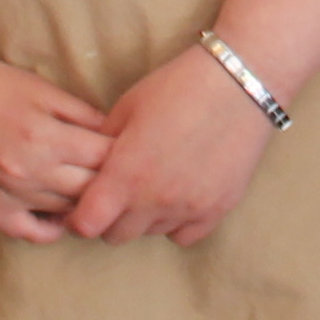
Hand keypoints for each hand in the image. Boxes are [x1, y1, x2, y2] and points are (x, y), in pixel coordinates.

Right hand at [0, 39, 111, 242]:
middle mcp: (26, 171)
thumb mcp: (43, 90)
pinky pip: (31, 233)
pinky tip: (60, 211)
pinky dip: (52, 227)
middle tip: (120, 174)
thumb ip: (83, 116)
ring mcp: (5, 194)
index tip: (134, 152)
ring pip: (66, 212)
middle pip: (91, 191)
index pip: (106, 160)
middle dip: (110, 182)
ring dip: (84, 202)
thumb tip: (118, 139)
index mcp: (45, 136)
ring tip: (95, 190)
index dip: (125, 155)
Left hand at [69, 46, 280, 247]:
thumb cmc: (177, 87)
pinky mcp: (218, 209)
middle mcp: (156, 200)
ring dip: (143, 217)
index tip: (84, 203)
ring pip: (150, 233)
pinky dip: (176, 222)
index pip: (87, 224)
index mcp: (127, 173)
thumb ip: (102, 146)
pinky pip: (185, 235)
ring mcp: (189, 208)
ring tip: (153, 184)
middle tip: (118, 191)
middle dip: (109, 217)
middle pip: (116, 235)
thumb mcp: (127, 108)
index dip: (79, 216)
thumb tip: (87, 168)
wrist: (239, 84)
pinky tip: (179, 195)